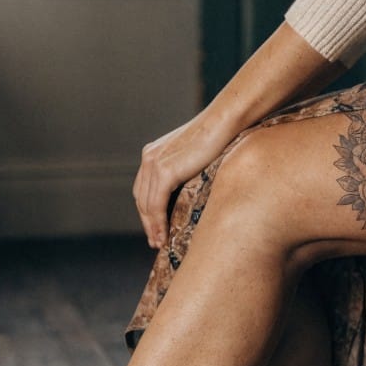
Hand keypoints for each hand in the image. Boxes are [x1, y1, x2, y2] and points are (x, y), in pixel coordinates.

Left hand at [132, 111, 233, 249]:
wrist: (224, 122)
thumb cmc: (218, 136)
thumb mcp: (194, 154)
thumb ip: (185, 169)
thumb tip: (191, 189)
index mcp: (153, 153)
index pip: (144, 189)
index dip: (147, 211)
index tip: (155, 228)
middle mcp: (149, 157)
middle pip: (141, 198)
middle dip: (147, 222)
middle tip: (156, 241)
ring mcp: (154, 164)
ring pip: (146, 205)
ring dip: (152, 227)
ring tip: (160, 243)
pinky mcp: (164, 172)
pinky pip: (155, 205)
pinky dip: (158, 223)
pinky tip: (164, 236)